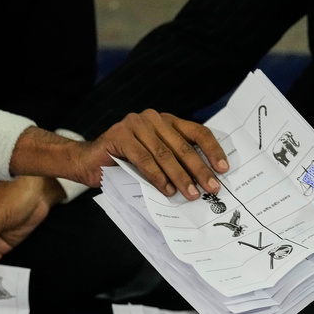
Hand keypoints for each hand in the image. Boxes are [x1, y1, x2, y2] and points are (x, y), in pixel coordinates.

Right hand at [83, 110, 228, 199]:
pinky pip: (144, 159)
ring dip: (180, 177)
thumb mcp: (156, 160)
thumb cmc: (126, 163)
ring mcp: (135, 124)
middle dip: (199, 170)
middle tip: (211, 188)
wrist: (89, 162)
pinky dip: (157, 176)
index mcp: (167, 121)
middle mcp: (153, 119)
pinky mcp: (120, 135)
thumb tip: (202, 182)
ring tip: (190, 194)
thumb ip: (175, 163)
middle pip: (183, 146)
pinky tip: (166, 190)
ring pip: (164, 154)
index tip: (224, 169)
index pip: (197, 132)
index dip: (213, 150)